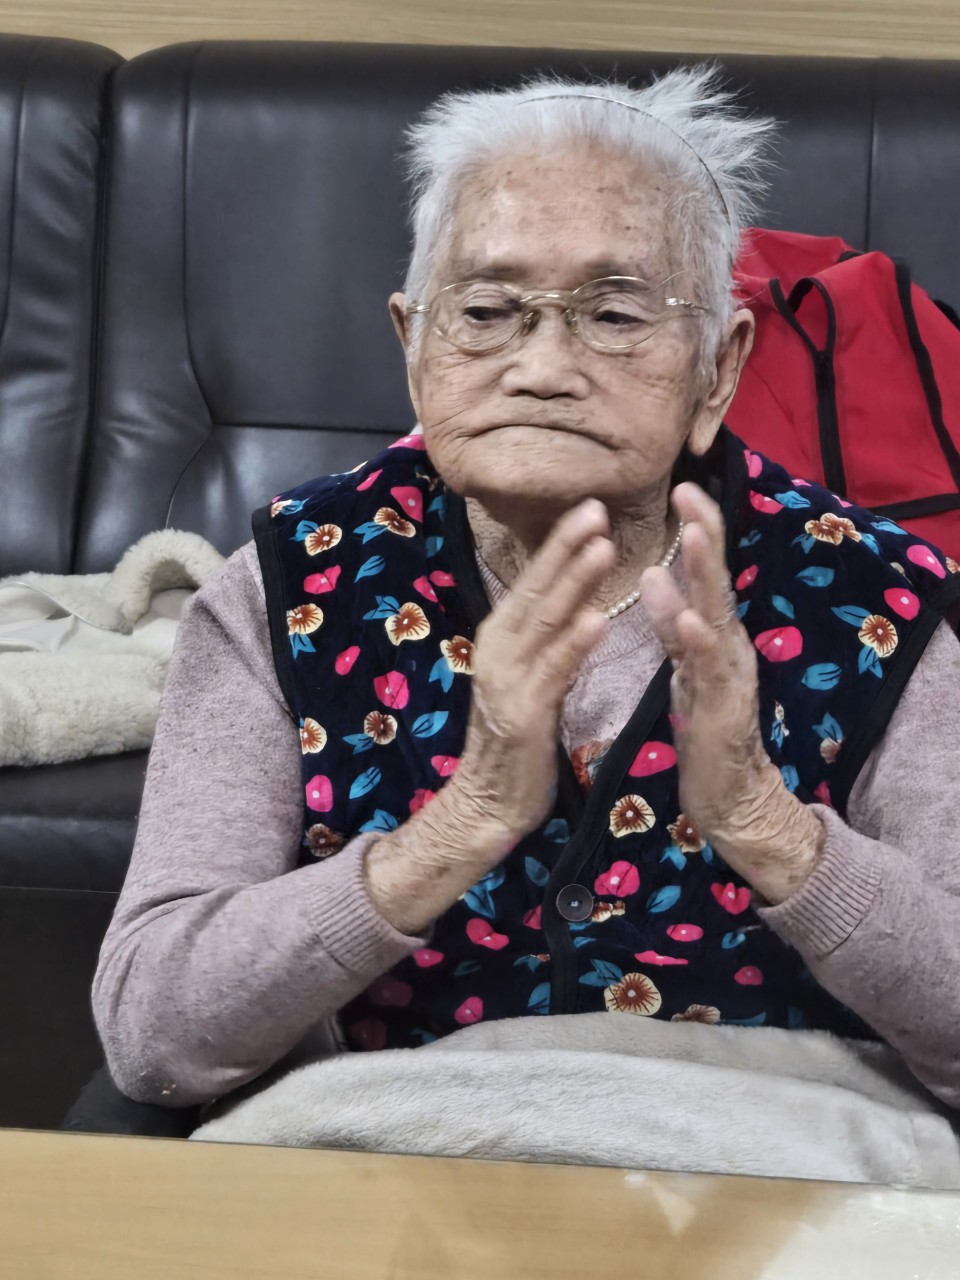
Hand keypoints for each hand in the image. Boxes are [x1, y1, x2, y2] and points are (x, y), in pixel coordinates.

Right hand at [450, 497, 614, 846]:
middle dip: (567, 546)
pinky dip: (575, 644)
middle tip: (597, 507)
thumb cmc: (519, 739)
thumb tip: (577, 596)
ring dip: (575, 582)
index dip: (561, 542)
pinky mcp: (522, 712)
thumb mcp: (533, 676)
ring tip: (604, 547)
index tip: (591, 504)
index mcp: (503, 636)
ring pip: (546, 621)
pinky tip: (598, 619)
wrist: (490, 800)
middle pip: (538, 589)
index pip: (535, 580)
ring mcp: (507, 678)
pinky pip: (554, 671)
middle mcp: (499, 647)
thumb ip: (549, 638)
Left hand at [640, 482, 822, 902]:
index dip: (698, 529)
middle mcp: (729, 645)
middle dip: (705, 534)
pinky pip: (710, 671)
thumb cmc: (705, 727)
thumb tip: (651, 573)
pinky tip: (690, 620)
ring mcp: (729, 675)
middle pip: (717, 581)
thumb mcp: (683, 665)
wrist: (730, 795)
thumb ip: (671, 621)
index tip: (682, 486)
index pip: (705, 573)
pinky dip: (699, 643)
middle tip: (689, 491)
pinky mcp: (723, 709)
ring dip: (705, 576)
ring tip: (691, 536)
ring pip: (717, 616)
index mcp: (715, 633)